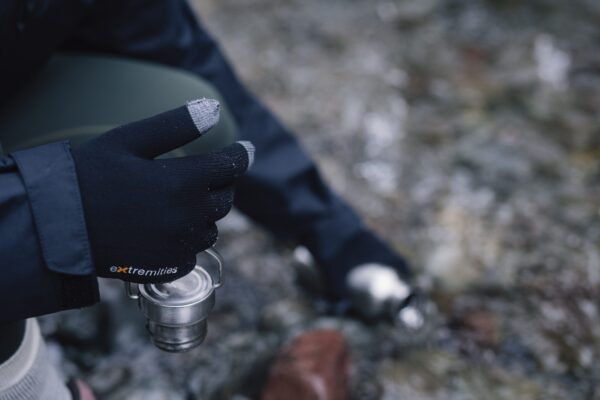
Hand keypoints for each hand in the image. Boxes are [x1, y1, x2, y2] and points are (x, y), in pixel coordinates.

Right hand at [72, 99, 252, 282]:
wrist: (58, 227)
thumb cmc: (90, 176)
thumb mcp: (129, 140)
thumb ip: (176, 125)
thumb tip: (214, 108)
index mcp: (183, 182)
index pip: (231, 166)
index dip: (240, 155)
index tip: (244, 149)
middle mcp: (188, 217)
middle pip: (225, 198)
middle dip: (220, 183)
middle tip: (204, 174)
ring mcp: (180, 246)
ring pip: (212, 226)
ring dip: (204, 212)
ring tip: (176, 201)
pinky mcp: (170, 267)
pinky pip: (194, 250)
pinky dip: (187, 238)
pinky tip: (163, 227)